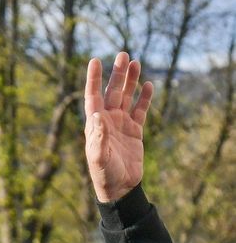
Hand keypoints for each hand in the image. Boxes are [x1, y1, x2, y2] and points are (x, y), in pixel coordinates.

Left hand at [84, 52, 153, 201]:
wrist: (119, 188)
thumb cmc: (104, 174)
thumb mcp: (99, 157)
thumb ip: (98, 138)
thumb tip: (97, 116)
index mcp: (95, 125)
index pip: (93, 97)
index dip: (94, 79)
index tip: (94, 61)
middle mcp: (107, 122)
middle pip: (112, 92)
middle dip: (117, 74)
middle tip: (123, 54)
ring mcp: (121, 125)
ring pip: (126, 97)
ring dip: (130, 81)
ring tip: (135, 62)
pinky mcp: (134, 131)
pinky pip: (140, 110)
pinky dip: (144, 98)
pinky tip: (148, 84)